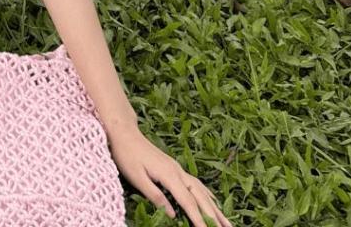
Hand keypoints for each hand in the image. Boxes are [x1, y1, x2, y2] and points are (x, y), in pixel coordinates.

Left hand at [107, 124, 234, 226]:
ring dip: (215, 207)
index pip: (188, 202)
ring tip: (227, 223)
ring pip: (201, 190)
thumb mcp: (136, 178)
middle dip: (214, 216)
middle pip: (200, 197)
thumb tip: (172, 215)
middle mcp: (178, 171)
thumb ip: (155, 196)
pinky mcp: (175, 168)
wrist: (124, 132)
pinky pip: (197, 183)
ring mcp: (178, 169)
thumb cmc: (126, 155)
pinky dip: (207, 195)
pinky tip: (214, 202)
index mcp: (169, 175)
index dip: (199, 219)